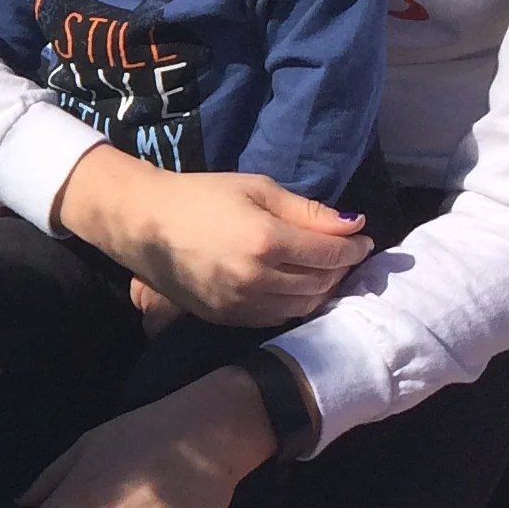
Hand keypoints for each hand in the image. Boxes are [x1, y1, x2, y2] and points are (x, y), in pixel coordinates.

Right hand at [56, 156, 368, 330]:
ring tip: (321, 271)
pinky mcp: (226, 318)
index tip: (363, 239)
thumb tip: (353, 224)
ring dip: (320, 290)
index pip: (329, 253)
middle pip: (320, 283)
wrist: (145, 224)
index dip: (353, 247)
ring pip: (302, 307)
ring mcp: (240, 303)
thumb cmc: (202, 196)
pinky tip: (293, 286)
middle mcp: (256, 278)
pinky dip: (293, 304)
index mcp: (266, 240)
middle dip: (340, 268)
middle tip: (343, 254)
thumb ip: (307, 211)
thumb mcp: (257, 189)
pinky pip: (275, 318)